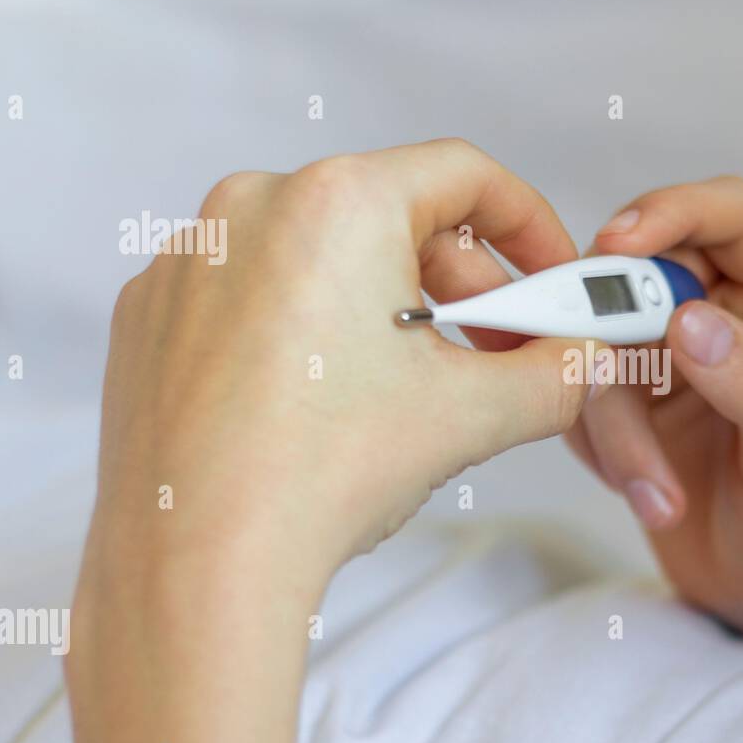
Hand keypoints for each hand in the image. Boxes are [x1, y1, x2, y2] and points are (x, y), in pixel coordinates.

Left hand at [69, 139, 600, 742]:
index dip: (528, 224)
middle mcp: (252, 208)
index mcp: (336, 203)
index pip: (464, 175)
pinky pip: (256, 294)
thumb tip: (589, 359)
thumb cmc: (320, 475)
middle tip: (498, 350)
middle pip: (393, 218)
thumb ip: (560, 372)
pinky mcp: (153, 314)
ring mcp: (193, 260)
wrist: (198, 567)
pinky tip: (326, 403)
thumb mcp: (475, 415)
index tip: (548, 276)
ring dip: (386, 308)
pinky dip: (307, 329)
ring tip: (411, 388)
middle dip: (462, 285)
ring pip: (323, 257)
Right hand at [568, 177, 742, 649]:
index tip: (615, 245)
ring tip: (654, 495)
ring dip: (612, 422)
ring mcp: (677, 350)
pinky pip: (583, 386)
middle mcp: (733, 308)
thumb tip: (688, 320)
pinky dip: (596, 440)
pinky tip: (643, 489)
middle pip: (642, 269)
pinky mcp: (635, 392)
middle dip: (615, 341)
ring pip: (600, 338)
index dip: (670, 211)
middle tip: (610, 403)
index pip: (731, 213)